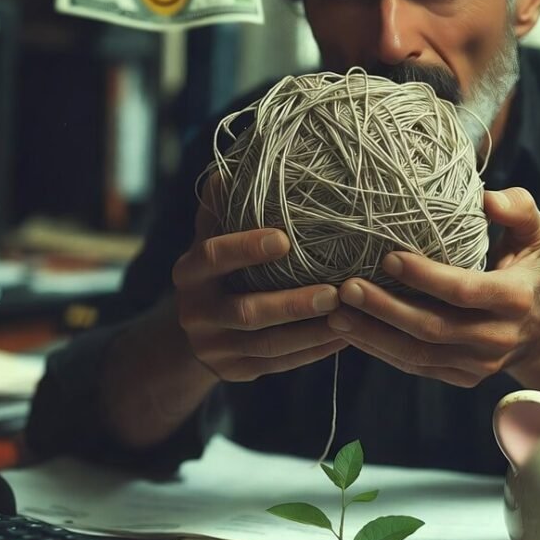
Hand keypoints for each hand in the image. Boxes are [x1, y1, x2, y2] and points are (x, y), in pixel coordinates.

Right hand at [171, 184, 347, 382]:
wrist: (191, 333)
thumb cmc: (216, 270)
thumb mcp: (210, 238)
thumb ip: (222, 208)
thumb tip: (231, 166)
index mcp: (189, 273)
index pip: (213, 257)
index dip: (246, 248)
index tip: (284, 238)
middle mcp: (196, 312)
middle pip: (246, 312)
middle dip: (292, 304)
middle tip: (335, 292)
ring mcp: (214, 348)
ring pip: (268, 345)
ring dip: (312, 332)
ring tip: (350, 315)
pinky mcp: (235, 373)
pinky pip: (280, 364)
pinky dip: (315, 351)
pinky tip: (346, 336)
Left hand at [326, 188, 539, 386]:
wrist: (538, 328)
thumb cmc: (524, 267)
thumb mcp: (534, 234)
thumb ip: (519, 208)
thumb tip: (486, 200)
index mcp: (514, 298)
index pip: (463, 291)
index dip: (425, 276)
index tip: (387, 256)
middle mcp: (497, 337)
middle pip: (433, 328)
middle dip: (385, 308)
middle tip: (347, 287)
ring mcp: (478, 364)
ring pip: (417, 353)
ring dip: (372, 334)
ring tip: (336, 313)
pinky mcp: (460, 378)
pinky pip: (414, 366)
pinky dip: (379, 350)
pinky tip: (351, 331)